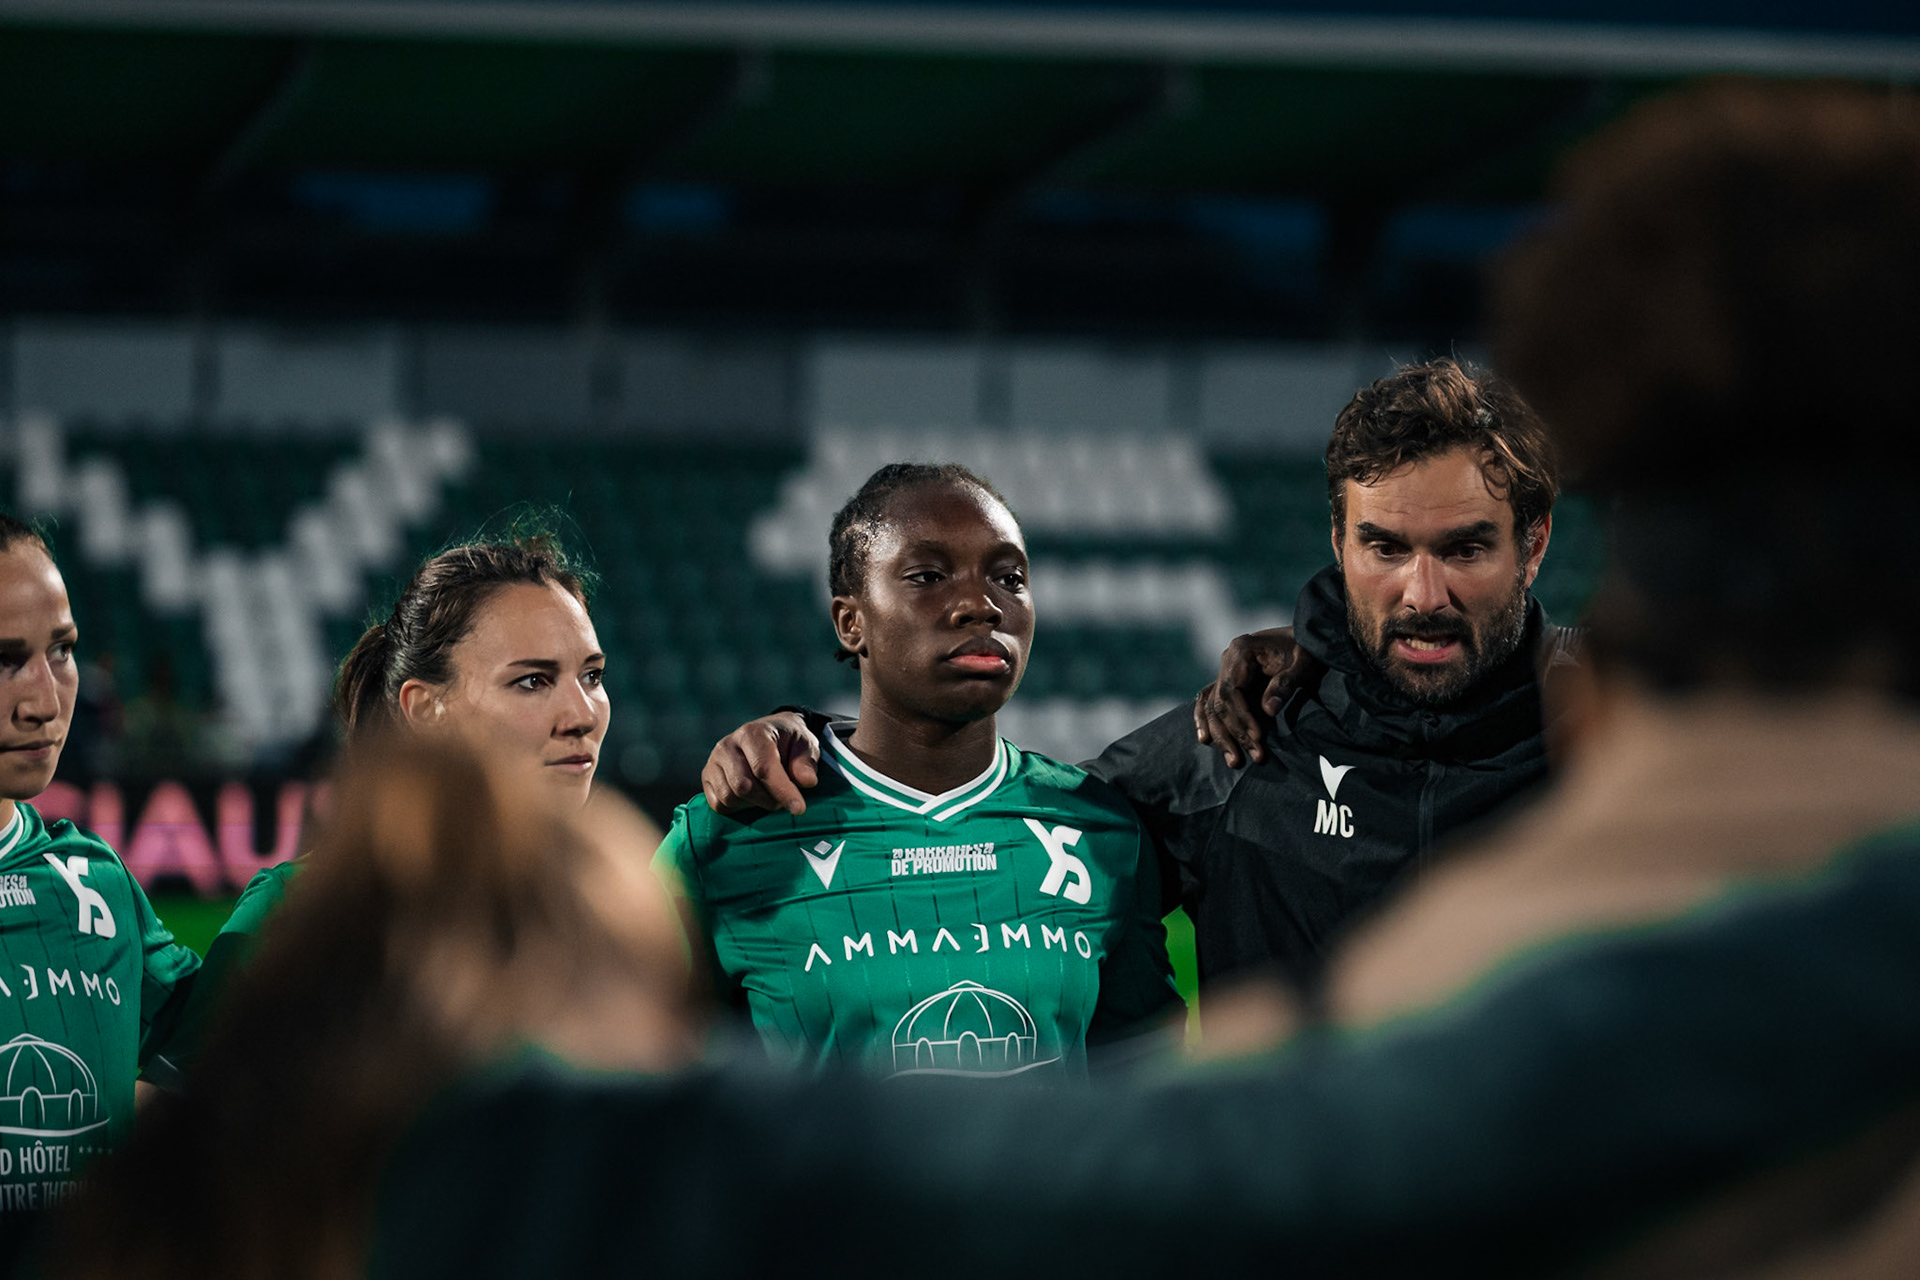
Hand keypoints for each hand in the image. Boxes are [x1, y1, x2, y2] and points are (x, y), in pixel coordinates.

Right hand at [700, 712, 819, 814]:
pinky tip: (751, 799)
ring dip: (753, 805)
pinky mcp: (707, 778)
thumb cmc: (789, 742)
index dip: (782, 791)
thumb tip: (807, 781)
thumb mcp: (806, 745)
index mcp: (752, 733)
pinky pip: (718, 804)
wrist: (770, 736)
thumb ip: (806, 762)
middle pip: (743, 786)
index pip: (763, 767)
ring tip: (768, 796)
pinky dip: (737, 808)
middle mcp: (727, 745)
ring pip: (729, 797)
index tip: (799, 808)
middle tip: (784, 800)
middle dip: (768, 800)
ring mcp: (714, 762)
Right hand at [1193, 626, 1303, 766]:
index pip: (1231, 691)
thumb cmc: (1309, 648)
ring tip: (1234, 761)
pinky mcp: (1232, 681)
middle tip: (1254, 756)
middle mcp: (1228, 660)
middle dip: (1234, 732)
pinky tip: (1205, 740)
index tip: (1257, 737)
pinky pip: (1211, 702)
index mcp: (1241, 650)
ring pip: (1213, 707)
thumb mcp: (1304, 663)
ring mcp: (1227, 671)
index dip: (1241, 717)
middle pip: (1220, 703)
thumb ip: (1286, 683)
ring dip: (1221, 734)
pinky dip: (1206, 720)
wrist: (1310, 638)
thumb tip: (1268, 710)